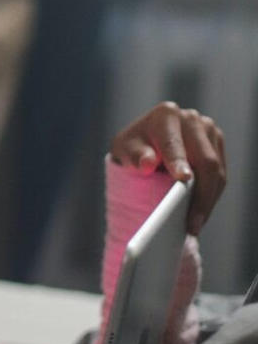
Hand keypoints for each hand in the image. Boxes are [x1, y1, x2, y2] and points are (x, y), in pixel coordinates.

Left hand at [110, 101, 226, 235]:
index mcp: (166, 116)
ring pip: (217, 170)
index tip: (183, 180)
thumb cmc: (131, 147)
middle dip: (200, 195)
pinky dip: (210, 197)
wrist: (143, 142)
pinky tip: (200, 216)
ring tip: (195, 226)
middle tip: (191, 223)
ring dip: (208, 201)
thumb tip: (147, 163)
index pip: (174, 144)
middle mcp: (191, 119)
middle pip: (205, 160)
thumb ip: (133, 155)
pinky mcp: (216, 145)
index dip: (179, 163)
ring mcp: (208, 131)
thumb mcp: (123, 149)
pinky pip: (220, 175)